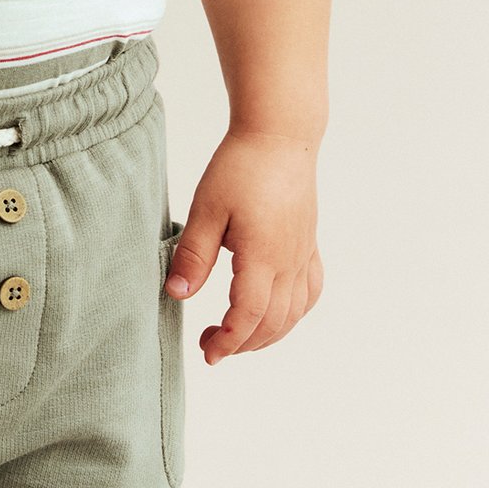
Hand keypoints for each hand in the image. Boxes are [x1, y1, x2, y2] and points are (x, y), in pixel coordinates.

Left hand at [165, 128, 323, 365]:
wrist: (279, 135)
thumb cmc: (241, 166)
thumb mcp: (206, 208)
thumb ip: (194, 254)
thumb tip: (177, 294)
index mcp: (263, 256)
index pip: (249, 316)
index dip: (229, 341)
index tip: (207, 352)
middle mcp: (289, 261)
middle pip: (274, 322)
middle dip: (243, 343)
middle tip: (211, 345)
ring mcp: (303, 253)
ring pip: (295, 312)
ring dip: (269, 334)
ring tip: (238, 335)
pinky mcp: (308, 242)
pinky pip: (311, 290)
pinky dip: (295, 313)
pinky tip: (277, 312)